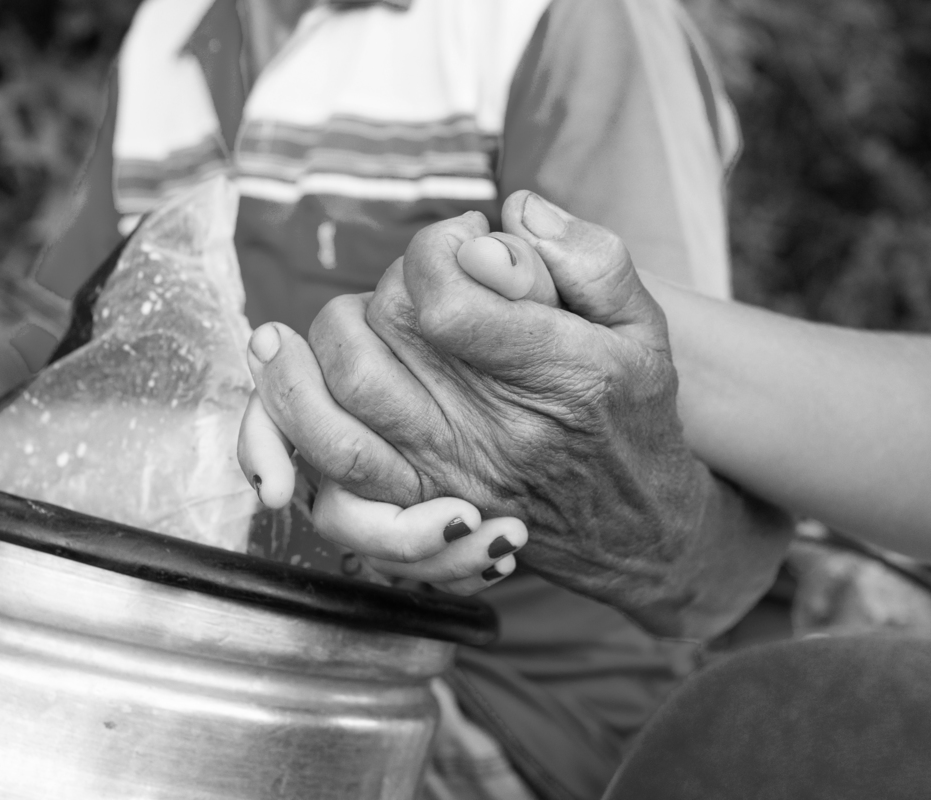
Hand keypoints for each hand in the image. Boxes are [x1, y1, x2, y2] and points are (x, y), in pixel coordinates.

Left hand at [243, 192, 790, 636]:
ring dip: (326, 339)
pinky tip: (286, 366)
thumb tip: (510, 213)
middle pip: (383, 332)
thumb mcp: (644, 325)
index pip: (444, 300)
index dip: (435, 249)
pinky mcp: (416, 502)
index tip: (463, 240)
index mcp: (557, 378)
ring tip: (349, 316)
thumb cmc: (632, 413)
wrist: (635, 529)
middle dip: (392, 285)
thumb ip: (587, 258)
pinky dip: (293, 412)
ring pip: (342, 394)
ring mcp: (447, 474)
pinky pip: (331, 461)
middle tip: (428, 282)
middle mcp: (493, 433)